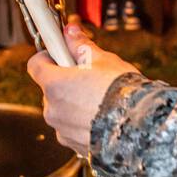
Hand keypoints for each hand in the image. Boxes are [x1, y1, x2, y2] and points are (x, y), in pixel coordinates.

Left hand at [27, 23, 140, 156]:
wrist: (142, 126)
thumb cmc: (121, 91)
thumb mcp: (103, 60)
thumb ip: (80, 45)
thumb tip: (70, 31)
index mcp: (55, 84)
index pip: (35, 65)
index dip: (47, 56)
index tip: (60, 54)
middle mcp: (52, 109)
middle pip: (49, 88)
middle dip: (65, 81)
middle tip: (88, 76)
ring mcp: (62, 129)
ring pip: (61, 109)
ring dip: (73, 102)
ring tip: (99, 99)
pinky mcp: (73, 145)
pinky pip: (71, 127)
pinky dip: (81, 121)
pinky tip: (101, 117)